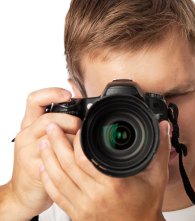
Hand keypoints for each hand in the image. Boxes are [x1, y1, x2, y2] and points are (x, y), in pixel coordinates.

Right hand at [7, 88, 78, 218]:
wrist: (23, 193)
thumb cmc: (37, 162)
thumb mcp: (45, 136)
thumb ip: (59, 118)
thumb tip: (76, 91)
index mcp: (29, 125)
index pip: (34, 100)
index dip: (52, 93)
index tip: (68, 94)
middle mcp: (26, 136)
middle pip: (48, 118)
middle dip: (70, 120)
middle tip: (80, 127)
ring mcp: (28, 152)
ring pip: (52, 137)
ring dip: (71, 137)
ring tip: (79, 141)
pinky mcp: (35, 168)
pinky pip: (55, 157)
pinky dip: (69, 155)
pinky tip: (76, 156)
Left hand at [39, 120, 170, 220]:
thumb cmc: (147, 206)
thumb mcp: (158, 176)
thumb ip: (160, 149)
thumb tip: (164, 127)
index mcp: (113, 185)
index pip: (86, 158)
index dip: (77, 140)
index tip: (77, 127)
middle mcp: (95, 196)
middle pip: (67, 166)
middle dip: (56, 143)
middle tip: (51, 126)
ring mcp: (83, 207)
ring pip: (58, 179)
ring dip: (48, 158)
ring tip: (44, 142)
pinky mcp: (77, 215)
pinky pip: (57, 196)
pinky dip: (48, 180)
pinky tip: (44, 168)